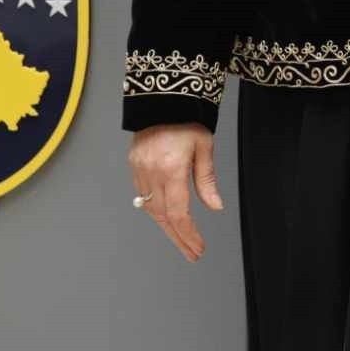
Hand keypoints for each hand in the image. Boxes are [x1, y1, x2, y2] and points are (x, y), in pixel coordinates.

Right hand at [128, 123, 223, 261]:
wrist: (162, 98)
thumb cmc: (186, 119)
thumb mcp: (204, 147)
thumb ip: (207, 180)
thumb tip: (215, 206)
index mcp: (171, 169)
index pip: (178, 213)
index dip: (188, 235)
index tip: (198, 247)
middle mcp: (152, 172)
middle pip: (163, 217)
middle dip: (178, 238)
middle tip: (191, 252)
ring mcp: (140, 170)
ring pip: (151, 209)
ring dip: (166, 227)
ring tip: (182, 239)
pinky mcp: (134, 165)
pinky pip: (143, 195)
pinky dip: (154, 209)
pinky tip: (165, 216)